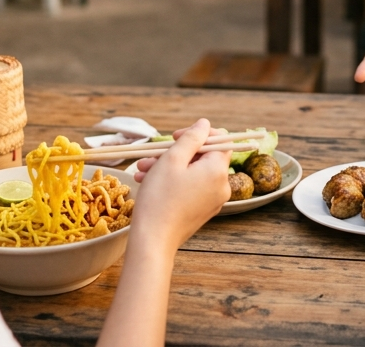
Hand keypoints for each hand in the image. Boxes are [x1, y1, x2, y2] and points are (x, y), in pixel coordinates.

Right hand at [128, 119, 230, 250]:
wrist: (153, 241)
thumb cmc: (160, 198)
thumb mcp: (173, 159)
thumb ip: (192, 138)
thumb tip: (205, 124)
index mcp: (218, 171)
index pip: (220, 140)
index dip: (197, 134)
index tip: (176, 138)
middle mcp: (221, 186)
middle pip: (203, 157)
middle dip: (176, 153)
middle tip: (152, 155)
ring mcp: (212, 201)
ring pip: (192, 173)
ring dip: (168, 167)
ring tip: (142, 170)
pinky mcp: (201, 211)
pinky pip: (190, 188)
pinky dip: (172, 182)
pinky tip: (147, 182)